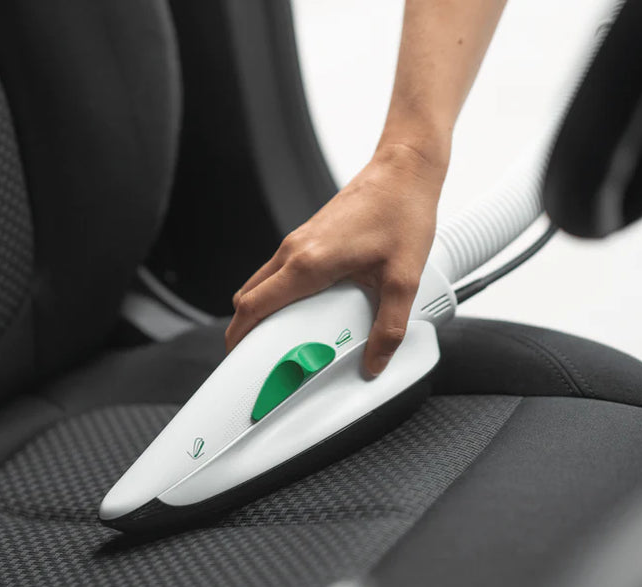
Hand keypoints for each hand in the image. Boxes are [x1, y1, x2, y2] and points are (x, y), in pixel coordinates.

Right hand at [226, 142, 447, 375]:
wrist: (404, 169)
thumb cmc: (402, 212)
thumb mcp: (404, 279)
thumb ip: (389, 327)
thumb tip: (376, 361)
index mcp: (308, 262)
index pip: (253, 306)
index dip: (238, 337)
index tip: (237, 359)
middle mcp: (295, 250)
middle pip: (249, 296)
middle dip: (246, 329)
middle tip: (259, 358)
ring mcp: (299, 241)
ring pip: (263, 283)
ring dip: (263, 311)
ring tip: (284, 339)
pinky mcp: (309, 237)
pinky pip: (279, 271)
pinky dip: (279, 295)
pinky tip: (307, 309)